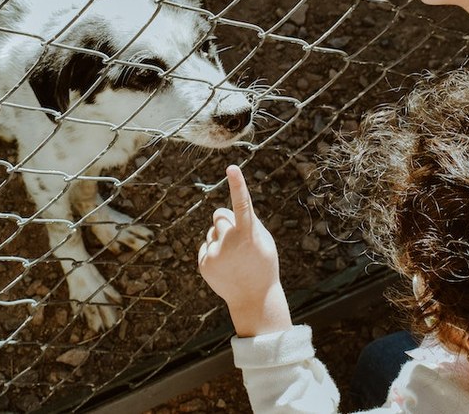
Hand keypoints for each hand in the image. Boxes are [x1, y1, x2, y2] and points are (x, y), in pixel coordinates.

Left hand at [198, 165, 292, 336]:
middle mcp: (229, 242)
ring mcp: (214, 254)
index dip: (237, 185)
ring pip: (212, 231)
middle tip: (239, 242)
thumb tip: (229, 209)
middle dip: (227, 222)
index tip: (232, 168)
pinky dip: (214, 252)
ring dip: (220, 238)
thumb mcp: (263, 240)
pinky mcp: (204, 264)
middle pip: (220, 215)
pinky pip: (206, 246)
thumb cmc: (262, 264)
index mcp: (248, 235)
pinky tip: (225, 266)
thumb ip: (249, 221)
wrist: (254, 299)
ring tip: (234, 259)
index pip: (242, 204)